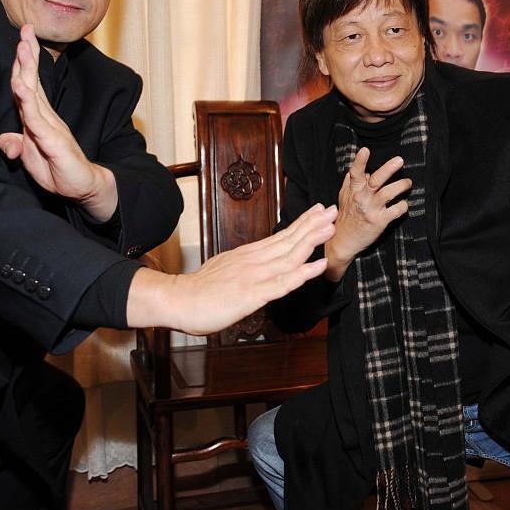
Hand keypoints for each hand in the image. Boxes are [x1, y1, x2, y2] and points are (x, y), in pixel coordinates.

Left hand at [0, 24, 117, 220]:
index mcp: (38, 117)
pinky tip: (20, 86)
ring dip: (27, 68)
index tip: (21, 38)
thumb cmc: (58, 170)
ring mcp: (50, 127)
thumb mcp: (29, 157)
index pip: (27, 84)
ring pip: (34, 93)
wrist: (83, 187)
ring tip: (23, 46)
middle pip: (32, 80)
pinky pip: (37, 118)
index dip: (22, 62)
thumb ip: (15, 145)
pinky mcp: (54, 141)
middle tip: (25, 28)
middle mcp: (45, 116)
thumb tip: (5, 141)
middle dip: (27, 53)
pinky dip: (27, 101)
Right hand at [126, 204, 337, 334]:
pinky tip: (320, 264)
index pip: (280, 236)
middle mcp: (254, 260)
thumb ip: (245, 267)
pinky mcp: (253, 293)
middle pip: (289, 239)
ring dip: (313, 240)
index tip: (318, 211)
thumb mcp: (226, 270)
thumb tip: (259, 267)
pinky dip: (304, 272)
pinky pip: (284, 282)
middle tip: (332, 209)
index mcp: (248, 254)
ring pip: (290, 255)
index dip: (302, 223)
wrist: (177, 300)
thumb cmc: (199, 291)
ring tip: (331, 227)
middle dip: (313, 224)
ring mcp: (255, 275)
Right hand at [324, 147, 412, 280]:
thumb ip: (350, 182)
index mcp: (353, 190)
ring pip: (389, 193)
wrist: (343, 241)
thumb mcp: (343, 197)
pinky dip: (403, 205)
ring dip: (401, 185)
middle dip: (388, 168)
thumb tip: (354, 168)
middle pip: (376, 180)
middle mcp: (362, 198)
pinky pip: (396, 210)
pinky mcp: (380, 221)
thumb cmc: (345, 216)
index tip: (365, 150)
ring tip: (408, 183)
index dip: (360, 161)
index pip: (355, 173)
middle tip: (400, 160)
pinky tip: (404, 204)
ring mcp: (371, 209)